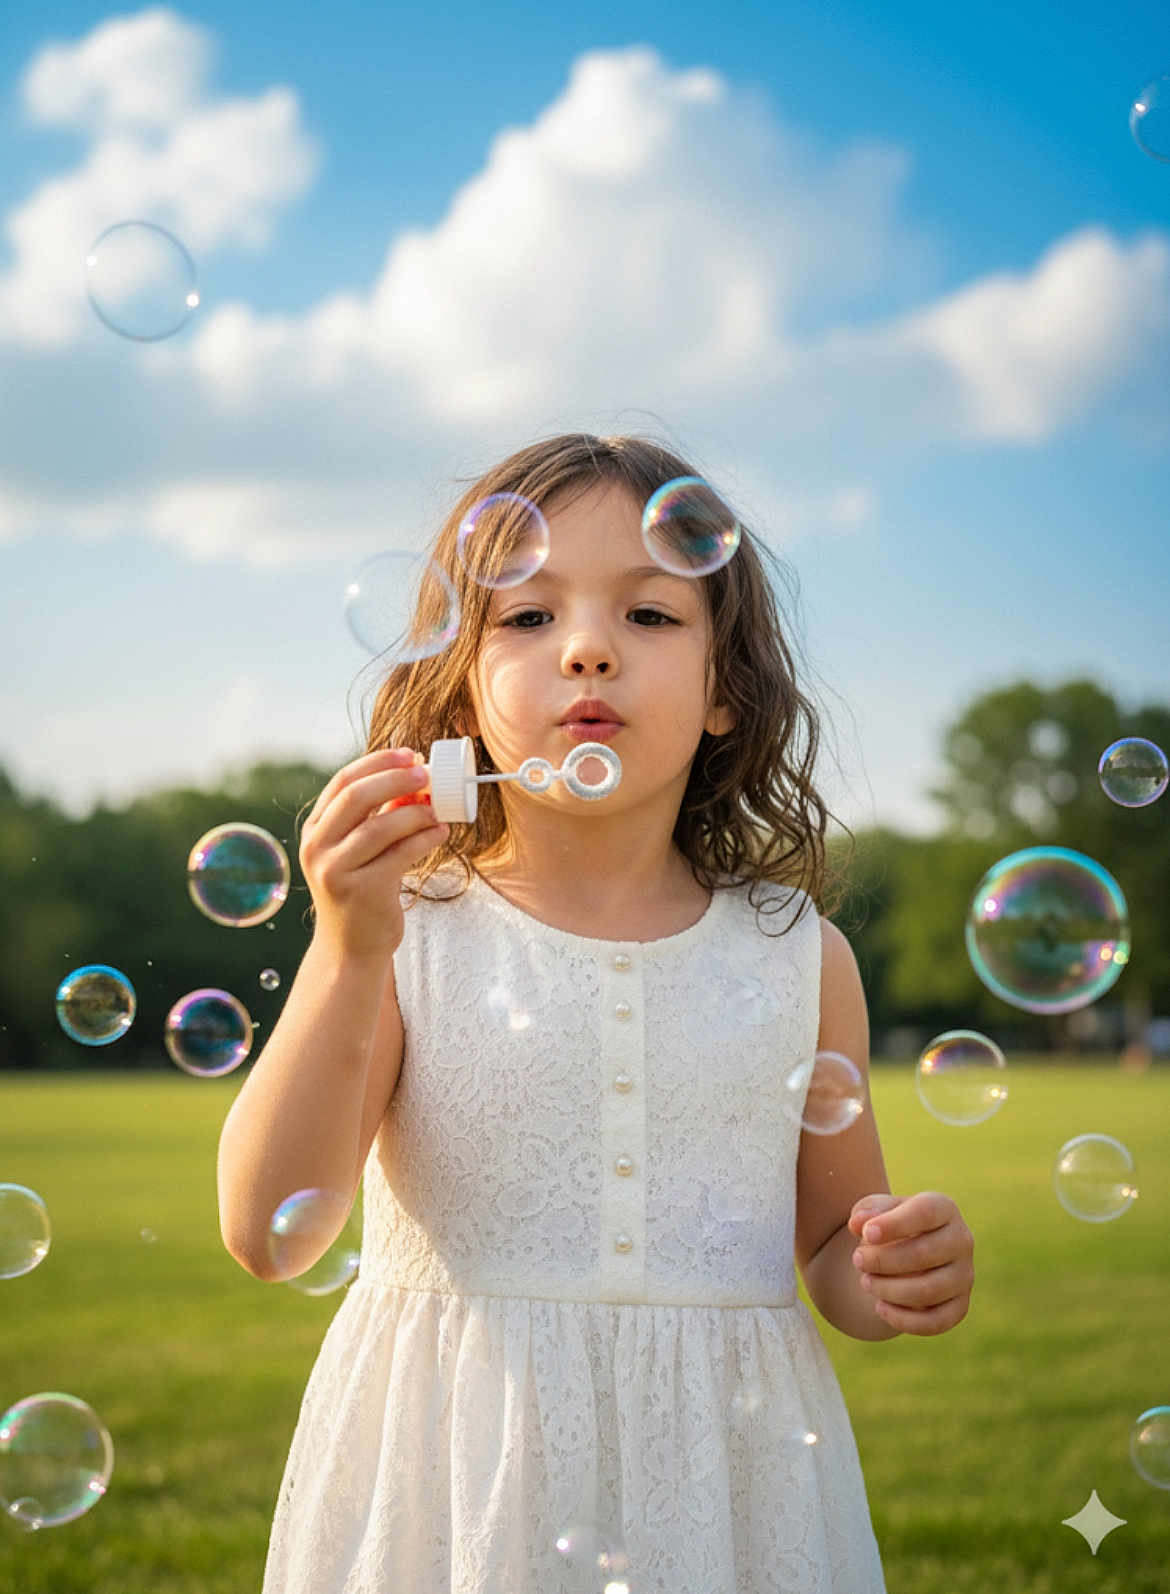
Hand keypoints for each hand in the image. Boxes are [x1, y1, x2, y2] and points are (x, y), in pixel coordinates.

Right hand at [299, 747, 447, 958]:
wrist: (351, 948)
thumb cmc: (361, 891)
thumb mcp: (358, 850)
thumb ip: (378, 816)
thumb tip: (414, 778)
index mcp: (315, 831)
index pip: (342, 782)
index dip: (378, 763)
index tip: (410, 754)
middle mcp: (318, 848)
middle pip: (356, 797)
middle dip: (395, 779)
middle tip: (426, 773)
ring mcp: (336, 870)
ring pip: (380, 827)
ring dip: (415, 812)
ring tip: (439, 809)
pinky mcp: (362, 891)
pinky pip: (400, 854)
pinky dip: (424, 838)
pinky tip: (441, 833)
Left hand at [847, 1191, 973, 1335]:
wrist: (906, 1251)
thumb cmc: (889, 1225)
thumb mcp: (876, 1210)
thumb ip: (866, 1211)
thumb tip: (858, 1224)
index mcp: (943, 1208)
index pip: (925, 1213)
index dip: (894, 1224)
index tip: (866, 1233)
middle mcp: (961, 1240)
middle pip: (925, 1254)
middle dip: (884, 1260)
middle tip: (857, 1260)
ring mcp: (964, 1275)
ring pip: (929, 1290)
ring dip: (890, 1290)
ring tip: (865, 1282)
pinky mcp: (960, 1306)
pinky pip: (937, 1322)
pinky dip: (904, 1320)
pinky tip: (880, 1308)